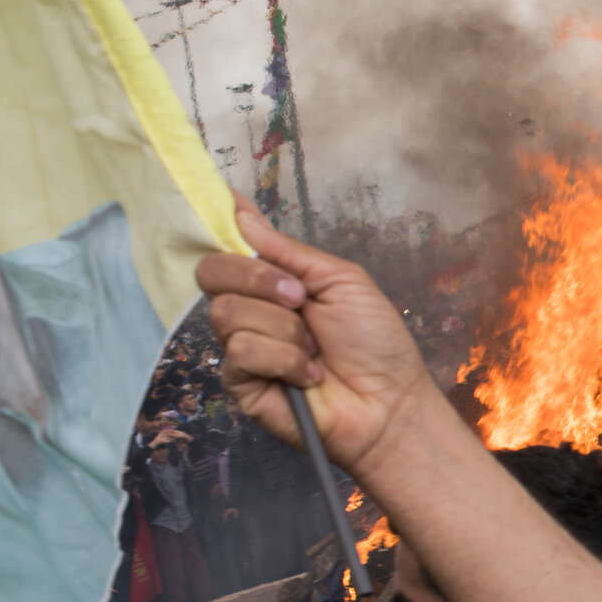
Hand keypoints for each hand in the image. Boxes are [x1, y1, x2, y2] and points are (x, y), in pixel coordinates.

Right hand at [195, 199, 441, 481]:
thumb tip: (242, 214)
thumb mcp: (342, 282)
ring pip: (227, 313)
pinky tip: (308, 374)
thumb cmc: (375, 343)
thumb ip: (289, 252)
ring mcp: (242, 347)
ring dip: (284, 328)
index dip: (221, 226)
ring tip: (315, 348)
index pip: (229, 248)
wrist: (389, 402)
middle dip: (258, 280)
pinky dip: (284, 359)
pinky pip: (242, 351)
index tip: (223, 200)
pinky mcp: (240, 383)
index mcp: (274, 283)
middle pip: (212, 273)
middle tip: (300, 299)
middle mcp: (251, 310)